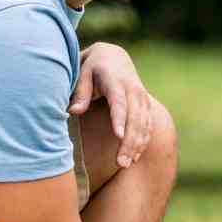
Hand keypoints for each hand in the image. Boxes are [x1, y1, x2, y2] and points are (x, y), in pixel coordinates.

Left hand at [69, 43, 151, 167]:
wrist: (114, 57)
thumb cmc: (93, 68)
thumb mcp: (82, 74)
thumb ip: (80, 92)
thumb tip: (74, 111)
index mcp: (116, 80)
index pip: (119, 102)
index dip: (120, 119)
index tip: (119, 136)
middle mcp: (133, 89)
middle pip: (135, 118)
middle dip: (129, 141)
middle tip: (120, 162)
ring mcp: (142, 98)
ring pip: (144, 124)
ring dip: (136, 145)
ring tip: (125, 164)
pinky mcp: (146, 105)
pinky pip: (148, 126)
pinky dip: (142, 142)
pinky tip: (133, 158)